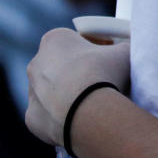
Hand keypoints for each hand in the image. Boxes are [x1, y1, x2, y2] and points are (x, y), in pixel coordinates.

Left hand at [25, 28, 128, 145]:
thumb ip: (121, 47)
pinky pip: (50, 115)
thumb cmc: (106, 74)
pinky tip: (81, 118)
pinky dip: (63, 116)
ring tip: (93, 102)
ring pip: (53, 91)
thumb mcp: (124, 51)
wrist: (89, 113)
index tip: (110, 54)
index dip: (96, 45)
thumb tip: (125, 52)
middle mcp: (36, 63)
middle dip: (79, 70)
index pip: (76, 39)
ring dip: (70, 93)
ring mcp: (31, 92)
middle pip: (61, 64)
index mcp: (55, 40)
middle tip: (102, 79)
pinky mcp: (32, 118)